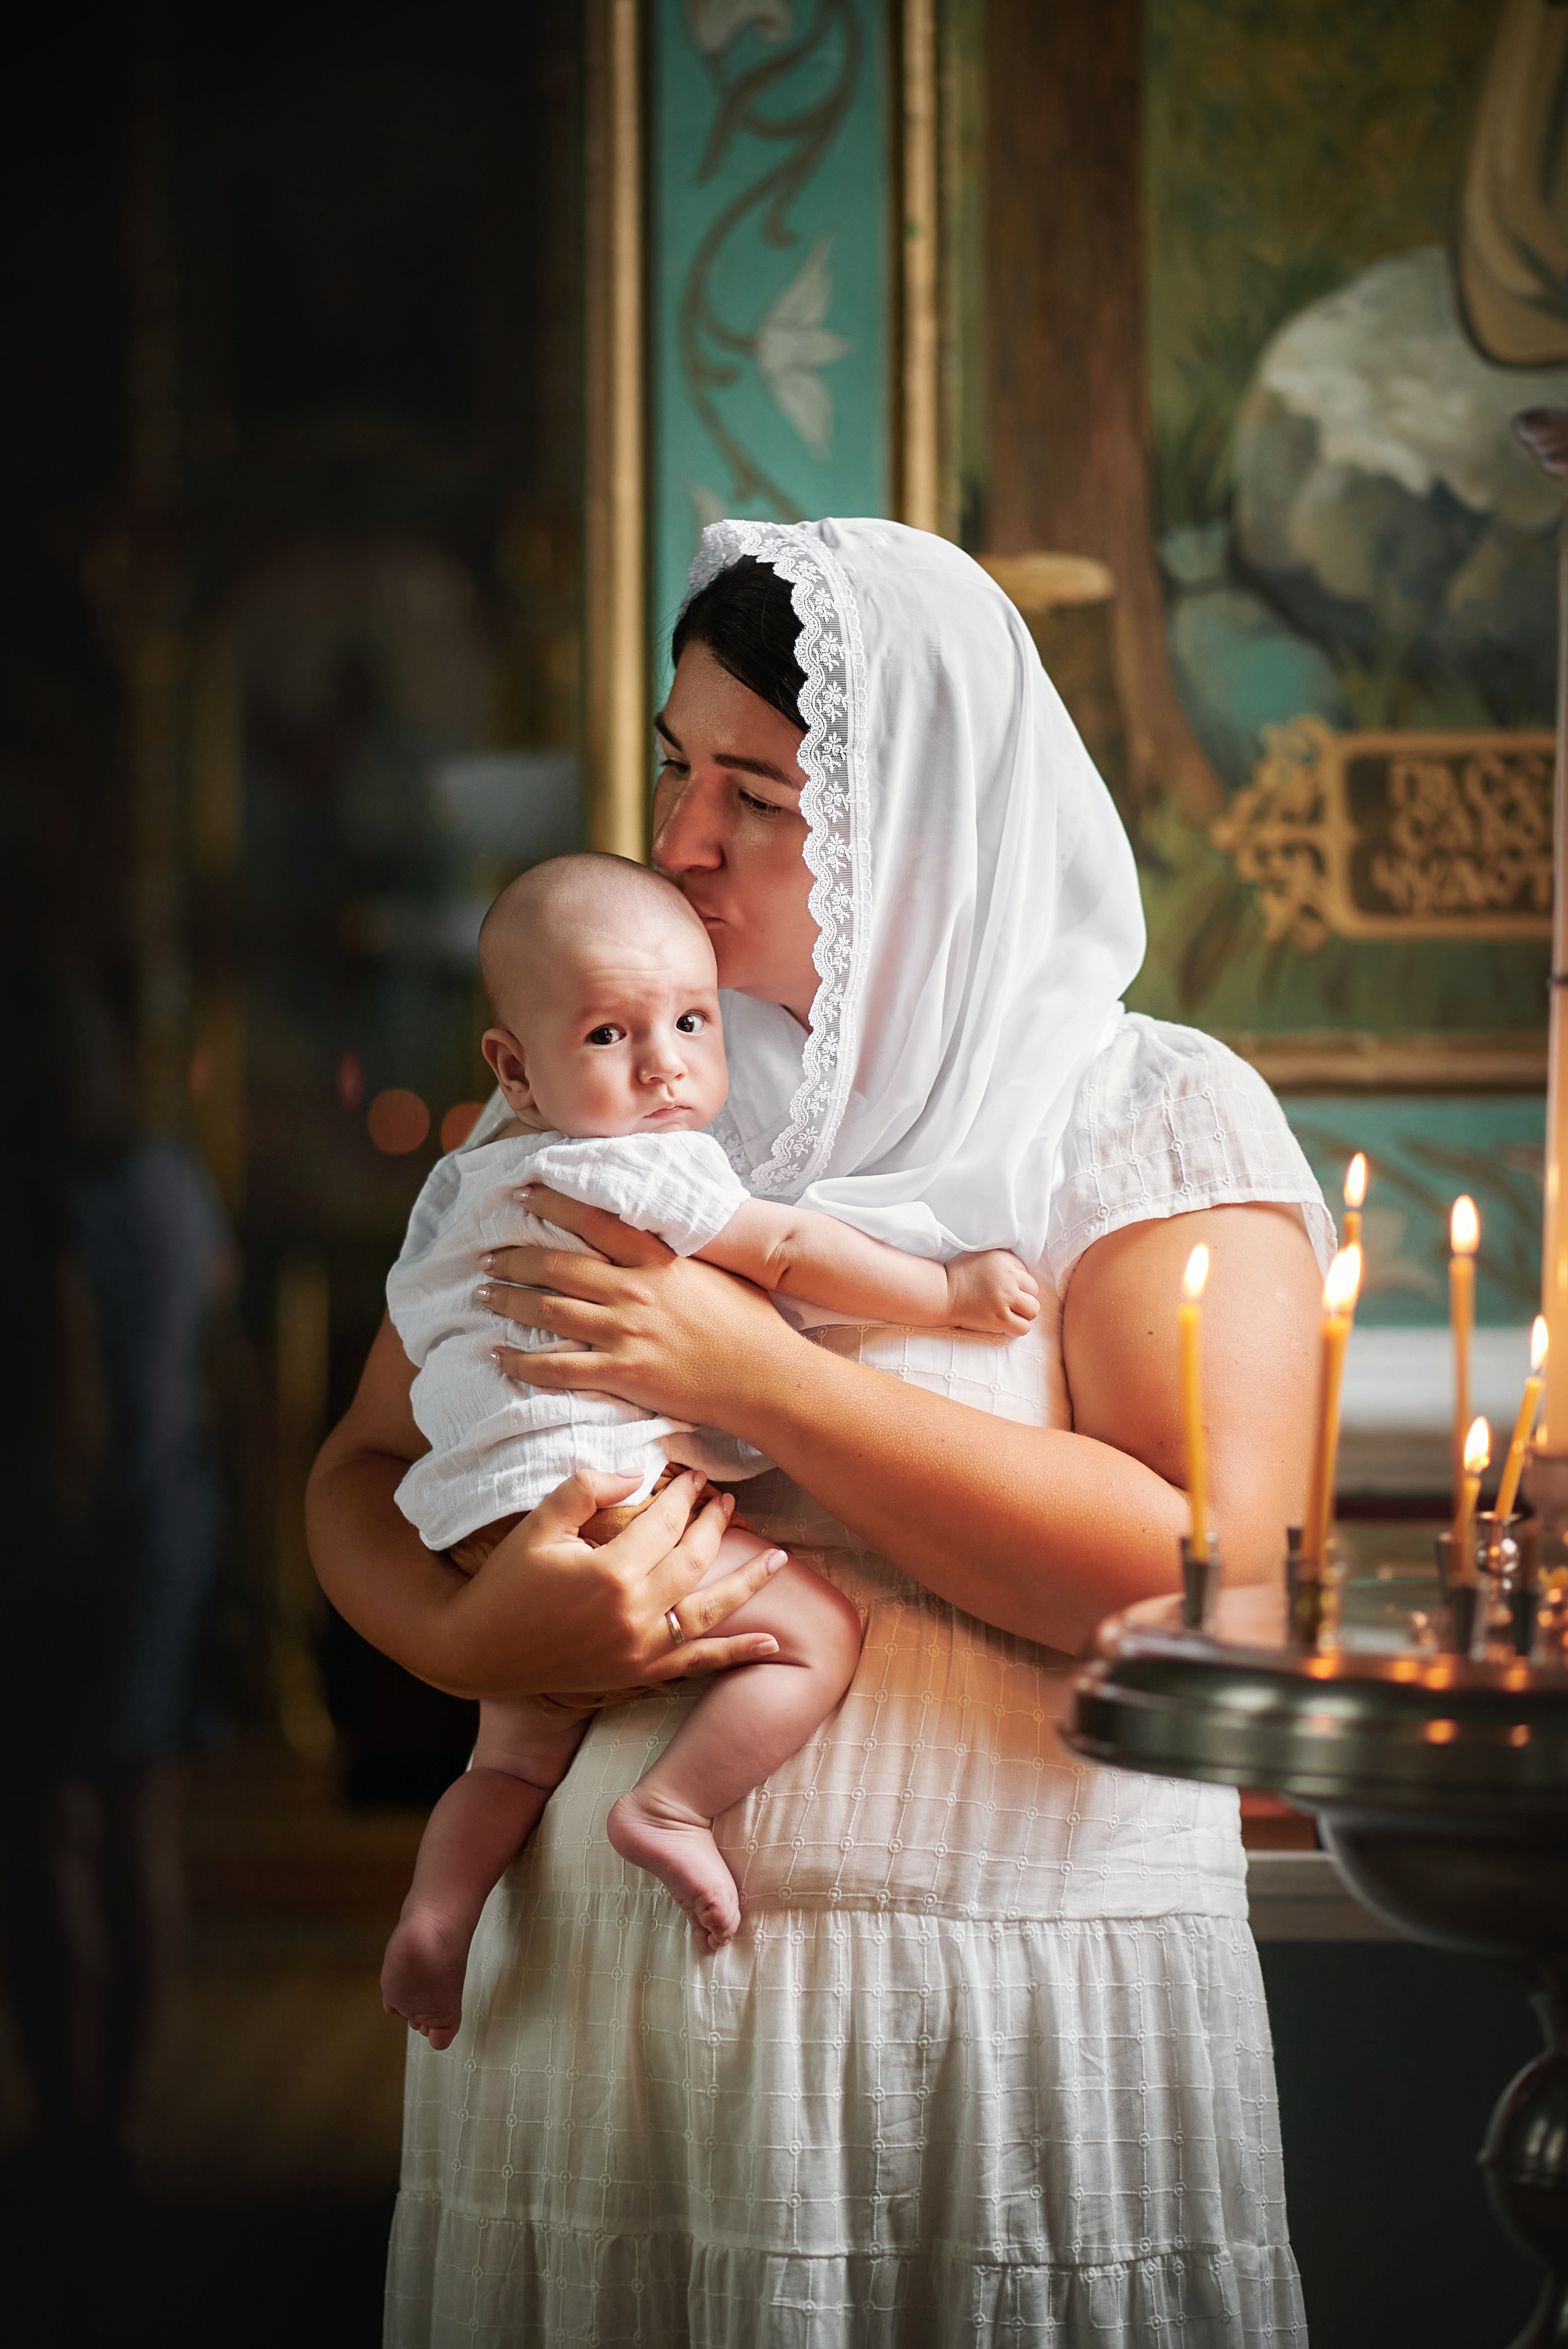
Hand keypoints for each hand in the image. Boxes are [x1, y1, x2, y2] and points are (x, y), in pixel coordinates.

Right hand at [444, 1465, 786, 1695]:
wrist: (476, 1650)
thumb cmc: (505, 1582)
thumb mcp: (539, 1524)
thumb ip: (588, 1488)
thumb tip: (637, 1474)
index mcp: (609, 1572)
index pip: (664, 1522)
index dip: (683, 1494)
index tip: (695, 1475)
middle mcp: (633, 1614)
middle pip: (692, 1558)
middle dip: (714, 1523)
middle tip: (726, 1499)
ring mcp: (640, 1649)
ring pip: (708, 1609)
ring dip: (746, 1581)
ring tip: (778, 1558)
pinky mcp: (638, 1674)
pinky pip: (697, 1664)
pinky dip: (736, 1653)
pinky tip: (771, 1642)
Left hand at [474, 1182, 795, 1429]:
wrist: (766, 1377)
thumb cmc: (752, 1325)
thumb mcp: (717, 1273)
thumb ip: (679, 1255)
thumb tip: (659, 1235)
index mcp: (658, 1259)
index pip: (592, 1221)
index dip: (551, 1204)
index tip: (522, 1195)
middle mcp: (634, 1290)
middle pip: (557, 1265)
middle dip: (514, 1258)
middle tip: (487, 1255)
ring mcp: (625, 1332)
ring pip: (548, 1310)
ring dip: (508, 1300)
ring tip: (482, 1294)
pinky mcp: (622, 1374)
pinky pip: (557, 1368)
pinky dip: (521, 1361)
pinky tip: (498, 1355)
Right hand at [943, 1249, 1039, 1335]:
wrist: (940, 1293)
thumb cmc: (958, 1275)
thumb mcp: (981, 1255)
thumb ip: (1003, 1259)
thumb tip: (1020, 1265)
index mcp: (1004, 1259)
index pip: (1027, 1273)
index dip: (1017, 1283)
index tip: (1003, 1288)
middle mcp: (1008, 1277)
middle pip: (1034, 1291)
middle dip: (1023, 1297)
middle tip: (1007, 1302)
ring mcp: (1005, 1298)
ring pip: (1032, 1310)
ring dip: (1023, 1313)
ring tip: (1008, 1313)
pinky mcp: (999, 1317)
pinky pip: (1023, 1327)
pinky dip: (1017, 1327)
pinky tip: (1005, 1324)